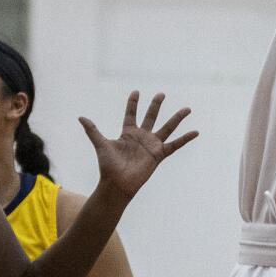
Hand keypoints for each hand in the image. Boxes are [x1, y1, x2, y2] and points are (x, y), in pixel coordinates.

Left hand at [80, 91, 197, 201]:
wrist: (117, 184)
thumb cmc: (108, 166)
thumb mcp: (101, 144)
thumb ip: (93, 130)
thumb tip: (80, 117)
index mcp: (128, 133)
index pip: (131, 114)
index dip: (133, 103)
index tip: (136, 92)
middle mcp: (141, 137)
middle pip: (151, 116)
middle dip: (156, 105)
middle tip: (161, 93)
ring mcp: (151, 145)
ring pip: (167, 128)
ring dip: (176, 118)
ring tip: (187, 108)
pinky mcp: (159, 154)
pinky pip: (175, 145)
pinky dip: (185, 139)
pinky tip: (195, 132)